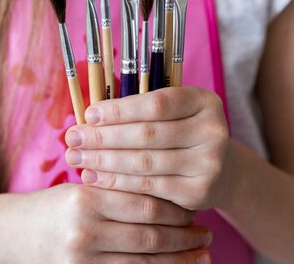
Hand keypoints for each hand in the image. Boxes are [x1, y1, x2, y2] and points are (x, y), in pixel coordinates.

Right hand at [31, 184, 211, 263]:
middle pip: (150, 237)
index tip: (195, 210)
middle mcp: (84, 232)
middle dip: (185, 238)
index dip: (177, 209)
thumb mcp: (81, 189)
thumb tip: (170, 196)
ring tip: (202, 255)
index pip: (146, 204)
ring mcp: (82, 261)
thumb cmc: (53, 207)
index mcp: (86, 200)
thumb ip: (119, 191)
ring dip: (179, 261)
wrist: (11, 235)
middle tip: (207, 233)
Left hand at [64, 87, 232, 210]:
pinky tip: (94, 177)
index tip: (88, 115)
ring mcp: (210, 163)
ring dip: (104, 160)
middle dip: (104, 137)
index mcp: (204, 101)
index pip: (155, 104)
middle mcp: (213, 130)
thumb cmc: (181, 134)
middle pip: (148, 134)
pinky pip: (149, 187)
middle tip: (72, 138)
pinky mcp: (200, 192)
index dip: (119, 110)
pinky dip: (117, 182)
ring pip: (145, 162)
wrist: (221, 170)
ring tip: (76, 158)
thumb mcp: (173, 113)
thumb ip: (140, 109)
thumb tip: (88, 115)